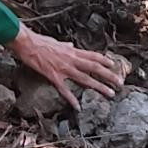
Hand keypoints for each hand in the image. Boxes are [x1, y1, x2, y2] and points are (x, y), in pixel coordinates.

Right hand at [5, 23, 122, 110]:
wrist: (27, 43)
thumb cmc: (39, 41)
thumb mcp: (56, 41)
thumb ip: (65, 45)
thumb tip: (71, 44)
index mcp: (72, 50)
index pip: (92, 55)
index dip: (104, 60)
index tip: (114, 64)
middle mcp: (71, 59)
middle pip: (95, 68)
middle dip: (109, 75)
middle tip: (120, 83)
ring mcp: (64, 68)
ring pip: (85, 79)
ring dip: (99, 87)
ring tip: (110, 94)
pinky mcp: (54, 76)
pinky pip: (64, 90)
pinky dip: (71, 99)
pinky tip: (77, 107)